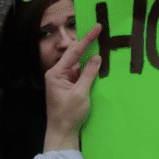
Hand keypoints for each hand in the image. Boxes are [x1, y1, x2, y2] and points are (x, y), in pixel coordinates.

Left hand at [44, 23, 102, 150]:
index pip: (74, 52)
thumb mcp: (80, 93)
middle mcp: (58, 73)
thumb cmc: (68, 114)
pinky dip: (90, 67)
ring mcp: (64, 79)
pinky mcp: (70, 85)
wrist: (62, 132)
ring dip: (90, 55)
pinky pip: (81, 71)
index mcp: (56, 73)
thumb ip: (88, 73)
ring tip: (103, 42)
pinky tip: (99, 61)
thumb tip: (97, 57)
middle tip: (100, 30)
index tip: (97, 26)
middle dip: (87, 43)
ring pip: (79, 62)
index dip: (87, 39)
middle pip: (75, 54)